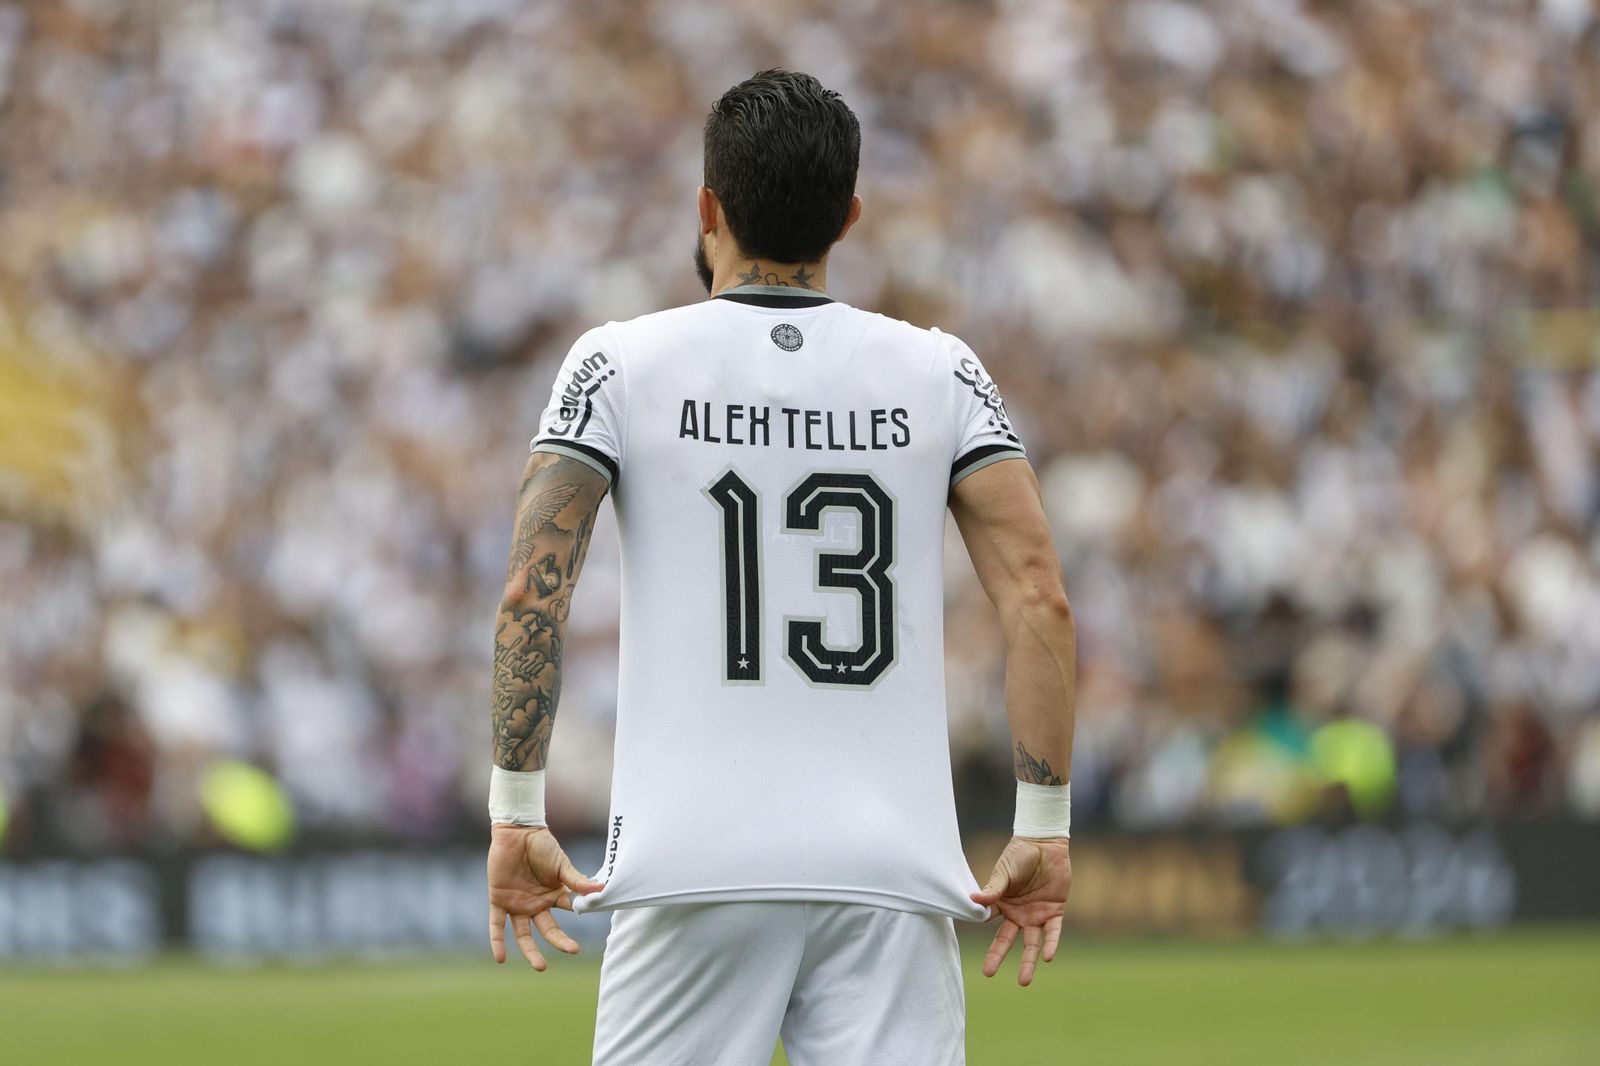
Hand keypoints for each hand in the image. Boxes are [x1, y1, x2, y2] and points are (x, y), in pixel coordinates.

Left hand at [487, 824, 603, 969]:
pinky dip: (497, 941)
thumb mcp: (561, 864)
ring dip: (530, 951)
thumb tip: (602, 890)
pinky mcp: (499, 900)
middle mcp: (537, 904)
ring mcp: (518, 904)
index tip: (590, 918)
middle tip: (573, 950)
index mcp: (554, 895)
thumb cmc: (542, 845)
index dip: (578, 916)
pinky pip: (497, 925)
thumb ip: (576, 880)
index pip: (569, 911)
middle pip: (548, 929)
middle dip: (560, 941)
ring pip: (523, 934)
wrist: (517, 831)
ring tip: (540, 966)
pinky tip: (501, 959)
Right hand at [970, 836, 1070, 986]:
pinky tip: (1048, 957)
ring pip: (1031, 943)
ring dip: (1029, 961)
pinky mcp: (1054, 911)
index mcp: (1001, 903)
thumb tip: (972, 899)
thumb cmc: (1020, 855)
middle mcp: (1017, 913)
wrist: (1045, 844)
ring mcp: (1035, 914)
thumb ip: (993, 887)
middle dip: (997, 956)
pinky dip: (1051, 943)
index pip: (988, 922)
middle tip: (988, 973)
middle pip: (1006, 939)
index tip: (972, 935)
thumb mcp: (1004, 871)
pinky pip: (1053, 931)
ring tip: (1024, 981)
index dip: (982, 931)